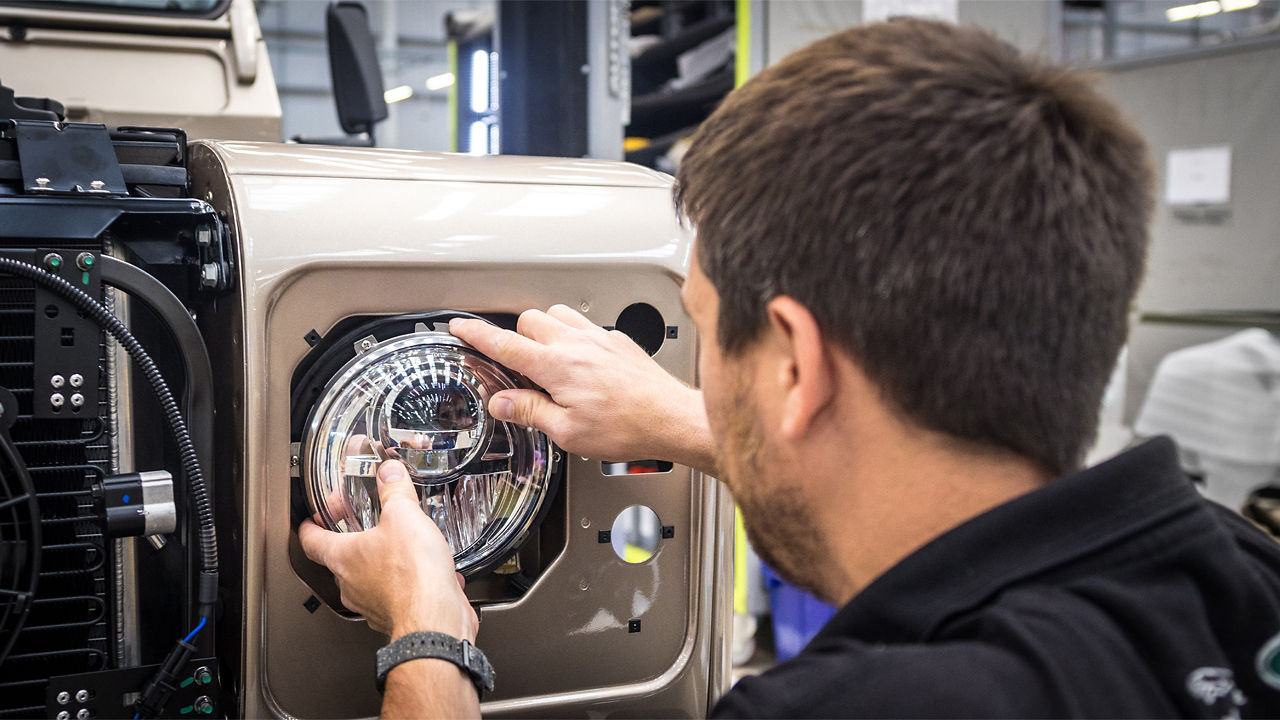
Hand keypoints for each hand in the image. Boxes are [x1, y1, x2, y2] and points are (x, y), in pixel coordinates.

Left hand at [298, 460, 477, 640]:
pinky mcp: (398, 617)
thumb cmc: (412, 576)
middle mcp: (352, 585)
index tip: (309, 523)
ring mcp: (373, 605)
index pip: (312, 541)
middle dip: (352, 546)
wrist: (435, 621)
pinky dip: (413, 585)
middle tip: (362, 530)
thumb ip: (395, 491)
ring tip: (405, 550)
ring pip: (371, 582)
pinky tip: (434, 574)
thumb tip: (389, 473)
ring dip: (384, 567)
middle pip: (341, 563)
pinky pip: (400, 597)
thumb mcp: (404, 516)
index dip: (309, 528)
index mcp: (343, 557)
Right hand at [449, 306, 717, 474]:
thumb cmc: (628, 428)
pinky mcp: (618, 340)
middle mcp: (577, 344)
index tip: (460, 327)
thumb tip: (501, 402)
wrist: (672, 418)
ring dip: (544, 330)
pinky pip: (585, 324)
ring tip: (546, 360)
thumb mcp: (568, 433)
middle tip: (514, 364)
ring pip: (557, 314)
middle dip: (515, 336)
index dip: (476, 334)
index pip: (504, 343)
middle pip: (529, 320)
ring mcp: (599, 338)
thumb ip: (530, 411)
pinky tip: (579, 361)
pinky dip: (572, 335)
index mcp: (557, 366)